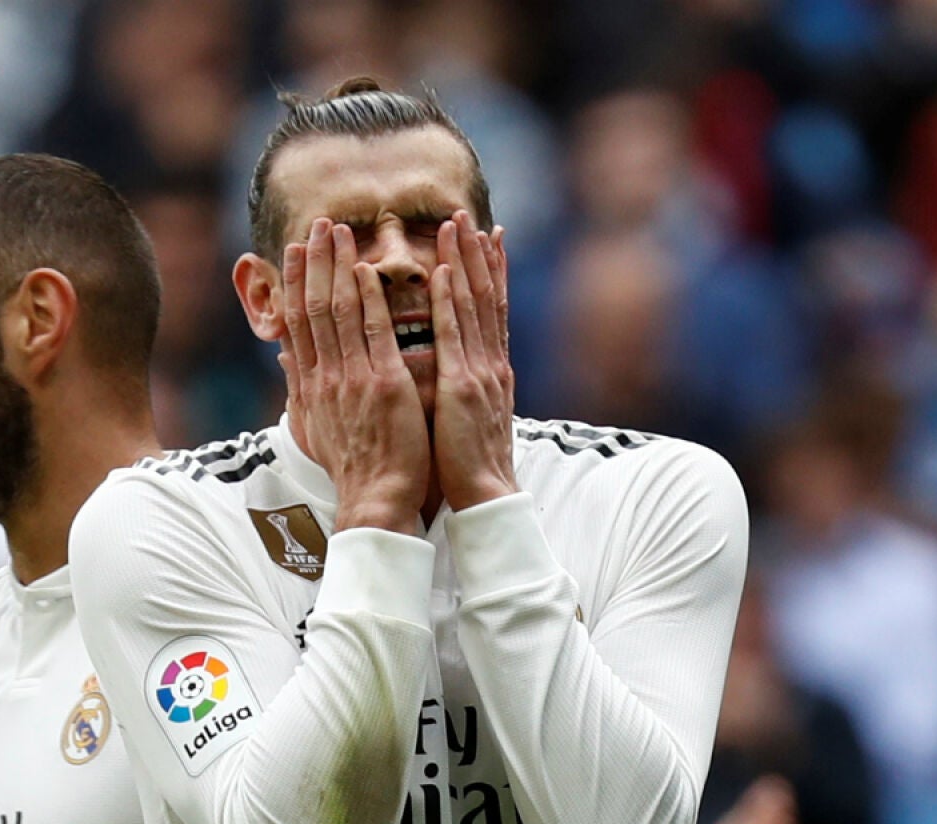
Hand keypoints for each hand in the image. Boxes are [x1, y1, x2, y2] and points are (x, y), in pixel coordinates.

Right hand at [279, 219, 428, 534]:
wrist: (376, 499)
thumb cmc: (355, 467)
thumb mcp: (317, 425)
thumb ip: (304, 387)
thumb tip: (289, 359)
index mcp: (312, 385)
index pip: (297, 322)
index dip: (296, 282)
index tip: (296, 250)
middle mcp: (326, 377)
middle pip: (313, 307)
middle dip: (314, 262)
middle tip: (316, 225)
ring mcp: (353, 379)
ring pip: (340, 311)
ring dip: (338, 266)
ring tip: (339, 231)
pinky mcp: (382, 385)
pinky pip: (374, 332)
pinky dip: (369, 298)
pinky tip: (366, 269)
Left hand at [431, 211, 516, 510]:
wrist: (484, 495)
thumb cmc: (468, 463)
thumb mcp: (467, 415)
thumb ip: (462, 385)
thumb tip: (456, 369)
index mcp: (491, 370)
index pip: (491, 310)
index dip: (489, 271)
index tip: (485, 237)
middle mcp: (491, 363)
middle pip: (486, 296)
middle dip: (477, 253)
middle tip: (467, 214)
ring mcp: (480, 372)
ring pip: (473, 304)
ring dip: (464, 261)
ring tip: (454, 224)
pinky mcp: (463, 385)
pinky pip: (454, 334)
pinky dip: (451, 299)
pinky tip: (445, 270)